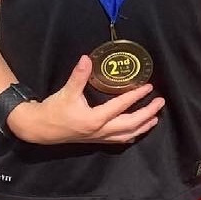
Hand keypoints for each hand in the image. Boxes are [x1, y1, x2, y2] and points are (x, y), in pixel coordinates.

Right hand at [7, 55, 165, 144]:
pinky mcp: (96, 140)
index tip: (149, 87)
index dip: (136, 96)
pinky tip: (137, 130)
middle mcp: (100, 131)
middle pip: (130, 125)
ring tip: (155, 118)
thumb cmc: (54, 110)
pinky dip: (131, 135)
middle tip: (160, 102)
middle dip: (147, 114)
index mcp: (95, 119)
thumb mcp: (66, 92)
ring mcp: (99, 138)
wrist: (40, 129)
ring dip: (142, 126)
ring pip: (126, 135)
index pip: (121, 106)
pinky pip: (119, 140)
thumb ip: (78, 76)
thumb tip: (87, 58)